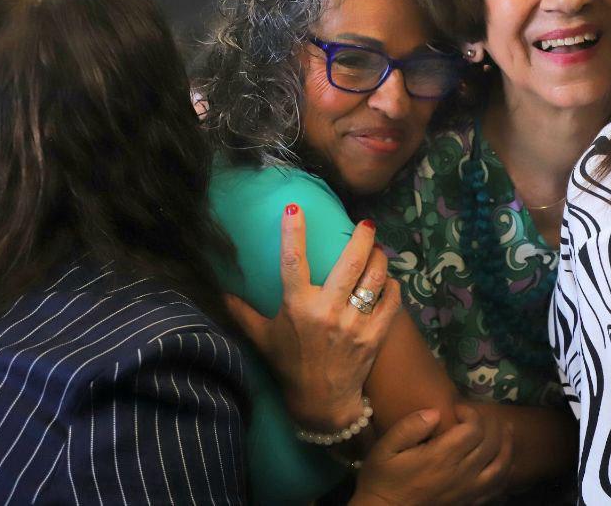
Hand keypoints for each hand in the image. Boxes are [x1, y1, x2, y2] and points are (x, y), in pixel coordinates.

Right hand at [225, 204, 400, 430]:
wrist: (321, 403)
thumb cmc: (289, 365)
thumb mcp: (262, 338)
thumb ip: (242, 312)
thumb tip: (219, 290)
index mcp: (297, 307)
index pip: (292, 261)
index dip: (293, 232)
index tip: (295, 208)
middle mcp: (327, 311)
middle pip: (350, 262)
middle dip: (362, 237)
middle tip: (365, 224)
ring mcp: (354, 324)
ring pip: (375, 277)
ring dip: (379, 258)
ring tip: (377, 249)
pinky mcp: (375, 336)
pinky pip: (391, 301)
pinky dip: (392, 286)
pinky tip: (387, 280)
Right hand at [351, 406, 513, 505]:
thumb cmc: (382, 478)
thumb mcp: (385, 448)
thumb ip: (409, 427)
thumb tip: (435, 412)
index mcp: (440, 457)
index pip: (473, 429)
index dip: (471, 413)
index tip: (459, 408)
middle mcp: (460, 474)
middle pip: (490, 444)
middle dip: (492, 424)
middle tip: (482, 414)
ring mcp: (467, 491)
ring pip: (501, 466)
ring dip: (507, 445)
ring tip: (507, 429)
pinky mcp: (469, 503)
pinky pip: (497, 487)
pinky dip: (506, 471)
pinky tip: (506, 460)